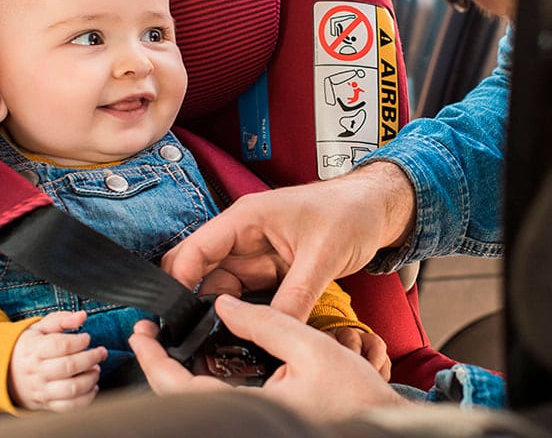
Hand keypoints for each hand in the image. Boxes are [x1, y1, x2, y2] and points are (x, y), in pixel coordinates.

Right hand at [8, 310, 107, 411]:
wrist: (5, 373)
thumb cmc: (28, 348)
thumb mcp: (39, 328)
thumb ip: (61, 319)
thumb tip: (81, 316)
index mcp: (34, 350)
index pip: (60, 345)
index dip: (79, 341)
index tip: (86, 338)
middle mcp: (37, 372)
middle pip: (69, 366)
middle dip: (91, 358)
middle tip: (100, 352)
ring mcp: (42, 390)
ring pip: (72, 388)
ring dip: (91, 378)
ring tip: (95, 369)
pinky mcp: (47, 404)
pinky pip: (70, 406)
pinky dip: (87, 398)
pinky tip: (92, 386)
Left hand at [130, 295, 410, 421]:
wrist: (383, 424)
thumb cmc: (357, 395)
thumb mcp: (313, 347)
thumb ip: (266, 322)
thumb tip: (224, 304)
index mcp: (252, 410)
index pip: (181, 389)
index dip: (154, 361)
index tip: (141, 334)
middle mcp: (246, 423)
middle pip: (182, 399)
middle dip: (160, 366)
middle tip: (149, 334)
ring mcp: (252, 425)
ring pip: (198, 403)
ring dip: (178, 374)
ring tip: (171, 341)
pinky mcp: (260, 424)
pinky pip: (219, 404)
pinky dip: (203, 382)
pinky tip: (205, 359)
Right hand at [163, 162, 415, 319]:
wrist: (377, 209)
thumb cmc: (350, 213)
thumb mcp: (323, 256)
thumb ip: (296, 296)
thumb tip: (274, 330)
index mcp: (246, 219)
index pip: (196, 249)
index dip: (180, 282)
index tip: (174, 316)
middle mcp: (244, 236)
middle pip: (201, 272)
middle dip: (194, 303)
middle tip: (194, 338)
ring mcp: (256, 255)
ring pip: (223, 289)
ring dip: (221, 313)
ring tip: (220, 341)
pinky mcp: (271, 271)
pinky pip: (247, 296)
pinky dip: (245, 314)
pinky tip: (246, 333)